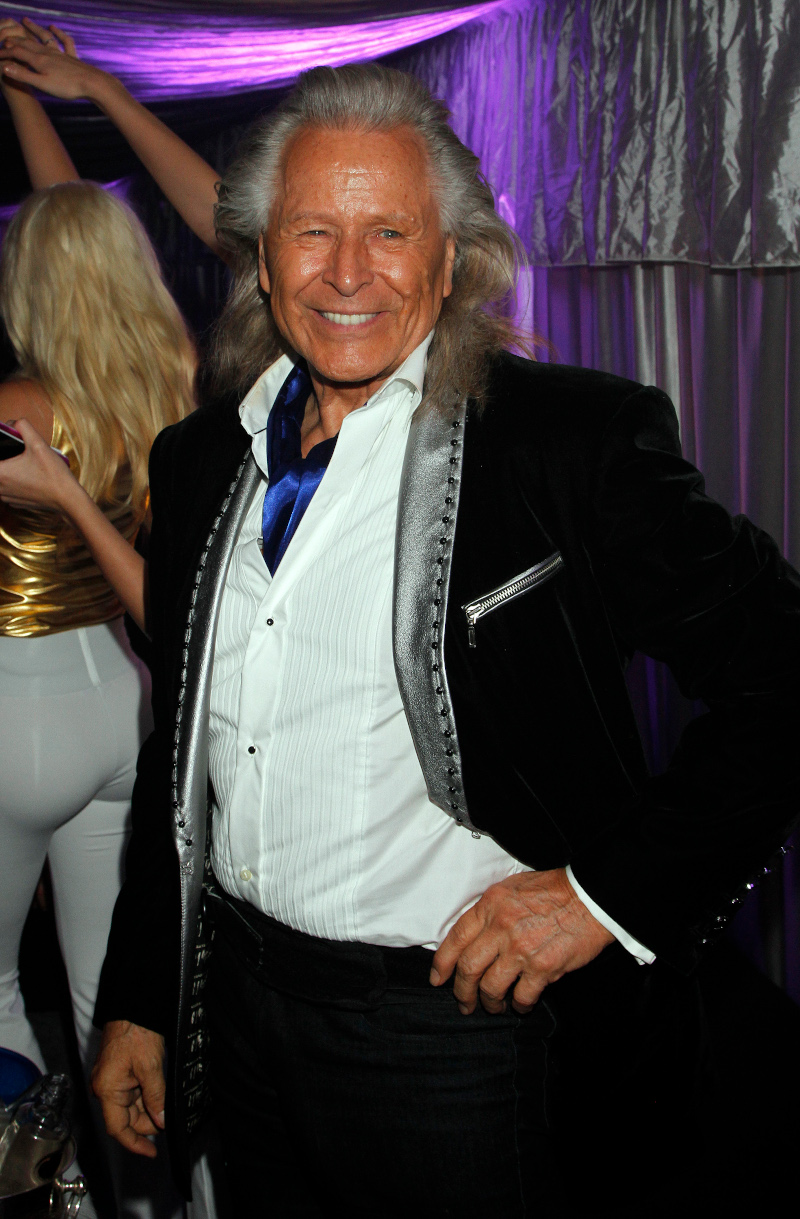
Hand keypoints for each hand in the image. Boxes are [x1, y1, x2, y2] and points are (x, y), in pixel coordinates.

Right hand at [0, 19, 97, 100]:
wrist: (93, 84)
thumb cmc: (67, 87)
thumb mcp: (42, 84)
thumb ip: (23, 75)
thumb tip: (4, 67)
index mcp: (39, 60)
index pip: (17, 53)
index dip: (6, 52)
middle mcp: (48, 53)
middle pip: (28, 44)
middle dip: (15, 40)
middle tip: (4, 38)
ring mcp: (61, 54)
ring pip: (44, 38)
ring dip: (33, 29)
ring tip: (24, 20)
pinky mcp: (72, 57)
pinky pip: (64, 42)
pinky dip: (58, 33)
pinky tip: (53, 28)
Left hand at [0, 419, 74, 510]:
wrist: (68, 499)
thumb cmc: (54, 474)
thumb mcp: (39, 444)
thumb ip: (22, 426)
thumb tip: (12, 423)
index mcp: (0, 472)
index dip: (0, 448)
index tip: (9, 446)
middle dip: (5, 459)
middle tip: (19, 455)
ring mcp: (6, 498)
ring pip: (0, 480)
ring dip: (7, 471)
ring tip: (25, 466)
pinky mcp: (15, 503)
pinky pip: (7, 490)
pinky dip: (14, 483)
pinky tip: (29, 479)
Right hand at [90, 1021, 165, 1157]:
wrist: (133, 1006)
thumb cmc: (136, 1032)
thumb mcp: (151, 1067)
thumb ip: (156, 1097)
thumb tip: (161, 1121)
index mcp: (107, 1089)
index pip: (118, 1128)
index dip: (135, 1143)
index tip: (151, 1153)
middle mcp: (105, 1087)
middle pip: (126, 1118)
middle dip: (147, 1124)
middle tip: (168, 1123)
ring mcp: (112, 1080)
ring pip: (131, 1106)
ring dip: (148, 1110)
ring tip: (166, 1109)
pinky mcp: (120, 1072)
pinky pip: (133, 1092)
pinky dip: (147, 1098)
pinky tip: (160, 1098)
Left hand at [430, 868, 613, 1014]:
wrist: (589, 898)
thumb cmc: (554, 890)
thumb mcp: (512, 888)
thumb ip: (490, 911)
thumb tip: (473, 937)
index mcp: (491, 905)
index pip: (456, 938)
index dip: (442, 964)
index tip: (438, 979)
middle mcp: (501, 928)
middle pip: (468, 968)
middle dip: (462, 992)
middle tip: (464, 1003)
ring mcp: (521, 950)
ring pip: (491, 988)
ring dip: (489, 1003)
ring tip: (494, 1007)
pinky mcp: (543, 968)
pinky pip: (522, 996)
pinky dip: (519, 1005)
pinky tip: (520, 1004)